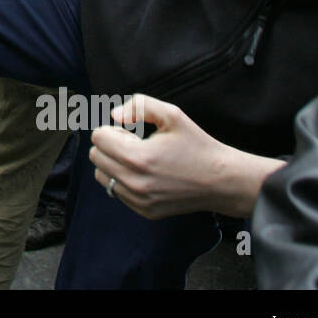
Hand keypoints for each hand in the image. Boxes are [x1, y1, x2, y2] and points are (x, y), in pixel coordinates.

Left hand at [88, 95, 286, 218]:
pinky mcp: (144, 211)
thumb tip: (114, 116)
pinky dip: (124, 181)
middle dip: (111, 146)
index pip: (98, 138)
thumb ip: (139, 105)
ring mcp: (139, 200)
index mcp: (137, 157)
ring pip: (102, 176)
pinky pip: (116, 192)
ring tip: (140, 160)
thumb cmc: (196, 145)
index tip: (132, 133)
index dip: (113, 130)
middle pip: (96, 156)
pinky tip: (146, 175)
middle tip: (136, 145)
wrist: (221, 181)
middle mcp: (134, 182)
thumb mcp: (172, 114)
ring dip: (113, 164)